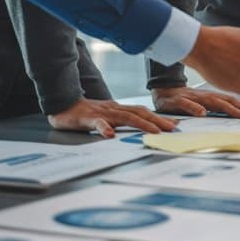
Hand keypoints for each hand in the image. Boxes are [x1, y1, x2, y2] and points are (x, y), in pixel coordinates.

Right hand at [47, 97, 177, 138]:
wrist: (63, 105)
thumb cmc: (87, 114)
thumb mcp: (108, 117)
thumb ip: (122, 121)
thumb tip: (141, 130)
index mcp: (120, 109)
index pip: (143, 112)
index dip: (159, 117)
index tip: (176, 123)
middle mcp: (114, 109)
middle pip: (140, 113)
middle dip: (158, 121)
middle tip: (173, 128)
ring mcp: (102, 113)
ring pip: (124, 117)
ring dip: (141, 124)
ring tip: (154, 132)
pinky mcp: (87, 119)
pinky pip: (97, 123)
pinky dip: (104, 128)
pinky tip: (109, 135)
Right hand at [151, 86, 239, 118]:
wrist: (165, 91)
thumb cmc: (188, 99)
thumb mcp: (205, 102)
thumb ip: (220, 106)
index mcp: (214, 97)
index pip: (234, 102)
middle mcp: (207, 97)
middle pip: (228, 102)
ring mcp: (194, 98)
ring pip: (211, 102)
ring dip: (226, 108)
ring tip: (239, 115)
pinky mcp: (179, 101)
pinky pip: (187, 104)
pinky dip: (194, 108)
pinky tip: (201, 113)